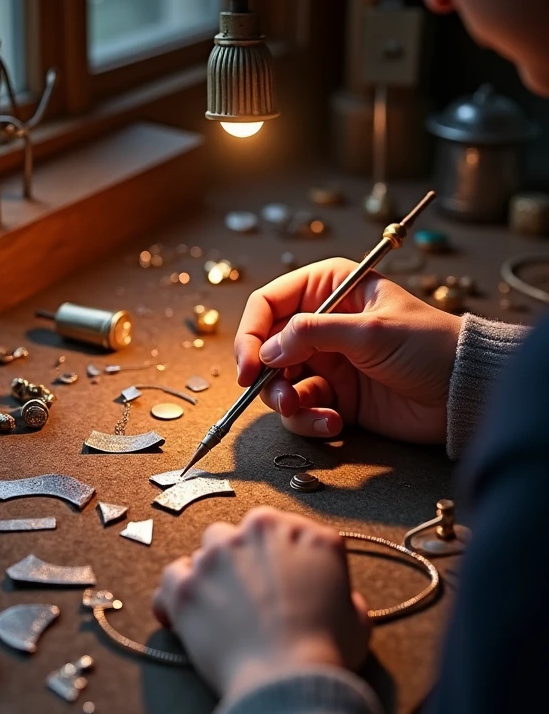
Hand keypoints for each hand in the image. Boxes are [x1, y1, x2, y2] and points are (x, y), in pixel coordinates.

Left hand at [152, 508, 370, 699]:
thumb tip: (343, 601)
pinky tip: (181, 614)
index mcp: (308, 535)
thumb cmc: (325, 654)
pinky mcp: (187, 585)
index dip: (279, 557)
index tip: (277, 579)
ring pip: (206, 549)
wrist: (285, 683)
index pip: (286, 530)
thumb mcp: (357, 620)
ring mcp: (218, 556)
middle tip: (249, 595)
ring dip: (211, 572)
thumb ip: (346, 597)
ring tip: (218, 606)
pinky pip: (171, 577)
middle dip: (243, 558)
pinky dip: (174, 595)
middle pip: (242, 534)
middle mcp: (260, 533)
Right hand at [235, 258, 461, 443]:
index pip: (268, 304)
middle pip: (265, 348)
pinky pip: (303, 410)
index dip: (251, 333)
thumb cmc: (429, 345)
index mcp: (328, 289)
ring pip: (279, 384)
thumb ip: (313, 334)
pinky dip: (310, 421)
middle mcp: (321, 324)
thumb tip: (266, 350)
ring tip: (309, 411)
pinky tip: (335, 423)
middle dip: (266, 377)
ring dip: (287, 403)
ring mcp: (327, 362)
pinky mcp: (335, 397)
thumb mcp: (369, 331)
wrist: (463, 391)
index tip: (249, 365)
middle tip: (279, 397)